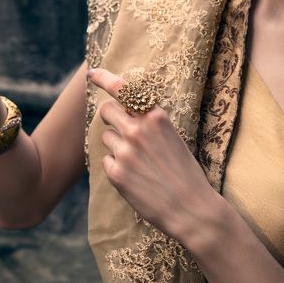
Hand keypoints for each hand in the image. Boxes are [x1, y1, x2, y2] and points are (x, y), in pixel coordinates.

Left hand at [88, 68, 217, 240]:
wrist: (192, 209)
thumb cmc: (185, 173)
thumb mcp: (173, 138)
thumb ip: (149, 124)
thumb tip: (125, 113)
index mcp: (155, 117)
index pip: (123, 89)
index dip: (104, 78)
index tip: (91, 73)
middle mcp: (138, 130)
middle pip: (106, 110)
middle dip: (110, 116)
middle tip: (120, 128)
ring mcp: (125, 152)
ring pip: (106, 137)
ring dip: (116, 146)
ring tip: (138, 162)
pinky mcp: (116, 174)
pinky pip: (106, 161)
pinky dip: (116, 168)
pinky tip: (135, 178)